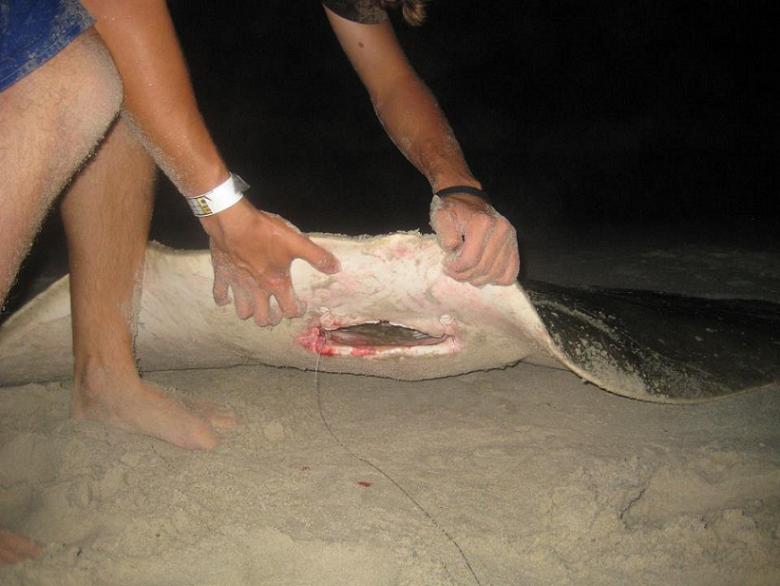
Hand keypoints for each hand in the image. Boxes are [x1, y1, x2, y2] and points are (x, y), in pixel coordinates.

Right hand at [201, 200, 340, 324]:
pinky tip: (227, 296)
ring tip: (255, 305)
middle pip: (263, 318)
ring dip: (249, 312)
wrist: (233, 221)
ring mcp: (238, 284)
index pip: (290, 310)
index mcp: (277, 283)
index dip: (298, 311)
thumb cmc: (265, 232)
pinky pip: (219, 294)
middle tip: (276, 309)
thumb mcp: (296, 242)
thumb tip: (336, 268)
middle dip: (271, 318)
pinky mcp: (221, 275)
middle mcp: (257, 289)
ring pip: (242, 311)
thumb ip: (317, 256)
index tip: (301, 304)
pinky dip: (223, 298)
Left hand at [430, 193, 519, 285]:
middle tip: (454, 272)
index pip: (470, 259)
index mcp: (482, 223)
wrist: (468, 200)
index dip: (456, 269)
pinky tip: (484, 273)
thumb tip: (454, 251)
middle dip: (465, 276)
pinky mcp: (515, 246)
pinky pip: (511, 273)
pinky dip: (497, 279)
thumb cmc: (453, 211)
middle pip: (483, 268)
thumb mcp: (441, 218)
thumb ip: (445, 235)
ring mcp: (511, 238)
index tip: (447, 265)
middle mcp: (501, 230)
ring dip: (479, 279)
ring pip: (496, 274)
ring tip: (467, 272)